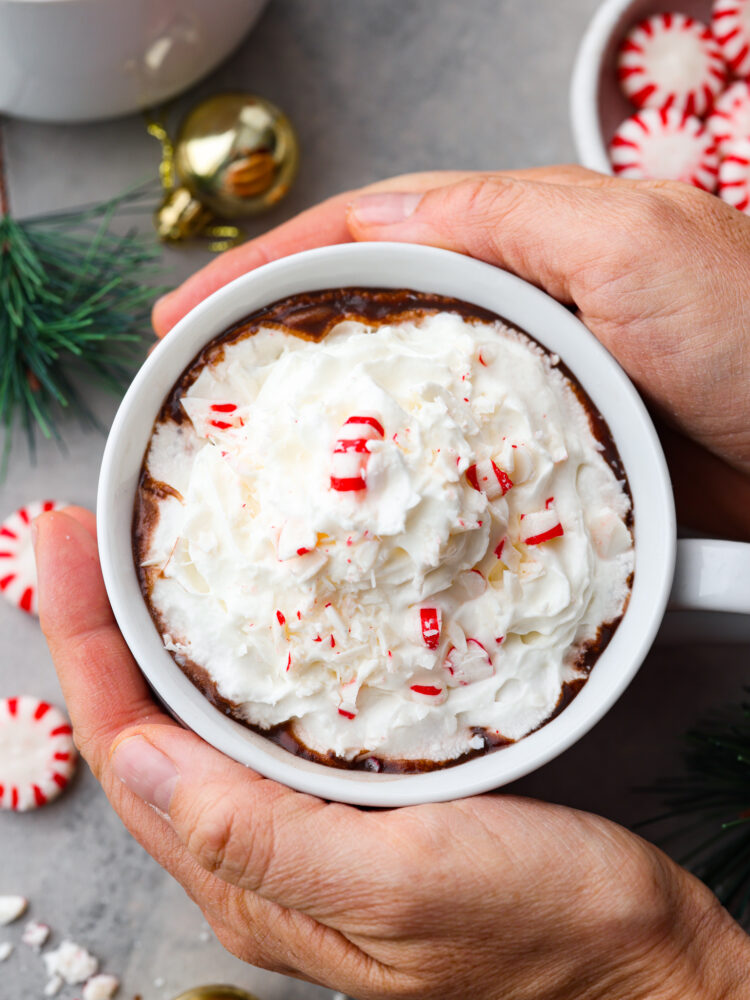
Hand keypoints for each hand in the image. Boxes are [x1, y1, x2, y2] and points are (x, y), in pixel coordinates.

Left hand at [35, 508, 749, 999]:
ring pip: (195, 727)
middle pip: (146, 732)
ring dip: (155, 642)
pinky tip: (235, 621)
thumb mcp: (399, 883)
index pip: (128, 751)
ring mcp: (304, 833)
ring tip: (136, 560)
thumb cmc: (538, 926)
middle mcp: (260, 859)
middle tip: (85, 536)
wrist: (634, 956)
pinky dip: (228, 664)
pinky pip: (258, 728)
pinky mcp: (351, 808)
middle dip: (103, 630)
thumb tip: (130, 762)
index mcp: (252, 881)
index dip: (84, 643)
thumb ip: (256, 836)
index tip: (63, 545)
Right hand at [153, 167, 749, 539]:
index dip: (268, 268)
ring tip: (245, 460)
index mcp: (520, 243)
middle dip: (272, 347)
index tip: (186, 311)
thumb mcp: (630, 243)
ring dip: (322, 426)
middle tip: (194, 390)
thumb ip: (507, 220)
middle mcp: (511, 315)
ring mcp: (520, 399)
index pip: (367, 237)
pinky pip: (446, 474)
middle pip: (365, 321)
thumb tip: (381, 214)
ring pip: (397, 404)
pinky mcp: (540, 468)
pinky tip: (350, 519)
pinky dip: (392, 492)